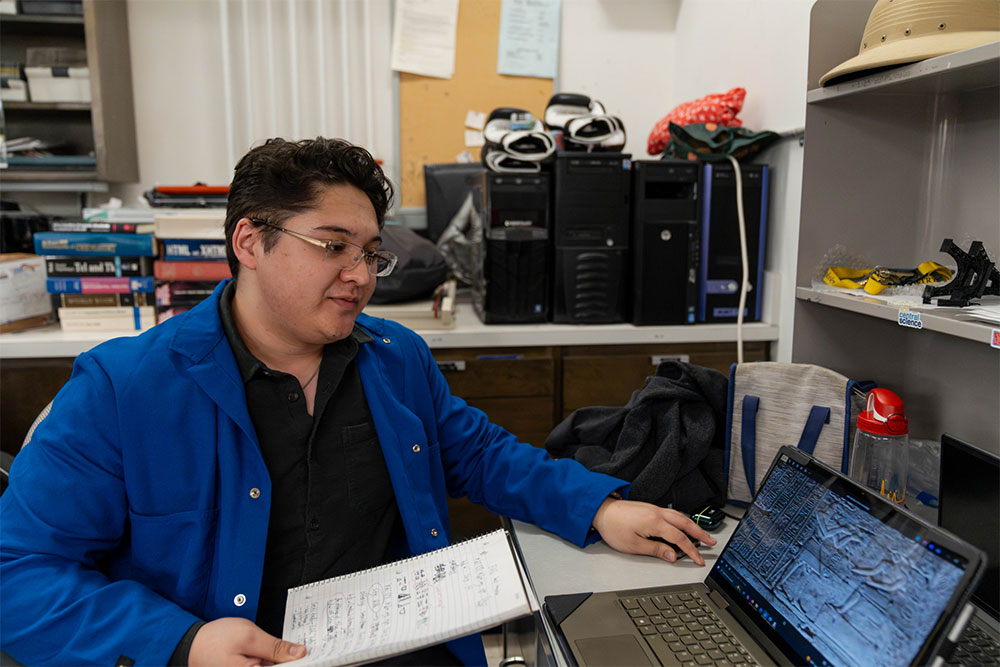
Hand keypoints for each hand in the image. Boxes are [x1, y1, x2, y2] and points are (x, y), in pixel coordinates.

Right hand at [189, 617, 306, 666]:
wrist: (190, 644)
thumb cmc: (214, 640)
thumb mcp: (249, 636)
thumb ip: (275, 647)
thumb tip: (299, 652)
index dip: (300, 662)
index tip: (312, 654)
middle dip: (291, 661)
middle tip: (302, 649)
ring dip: (282, 661)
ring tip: (290, 650)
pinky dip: (272, 661)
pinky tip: (277, 654)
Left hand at [591, 498, 716, 565]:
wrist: (601, 510)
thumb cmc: (613, 527)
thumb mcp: (634, 545)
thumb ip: (656, 550)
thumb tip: (673, 555)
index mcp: (655, 522)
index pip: (680, 538)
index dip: (692, 551)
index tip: (699, 559)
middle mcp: (657, 513)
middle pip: (685, 523)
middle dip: (700, 534)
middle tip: (712, 542)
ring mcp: (654, 509)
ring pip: (680, 516)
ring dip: (693, 526)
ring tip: (702, 535)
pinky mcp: (650, 508)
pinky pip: (672, 513)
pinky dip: (683, 520)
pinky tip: (683, 525)